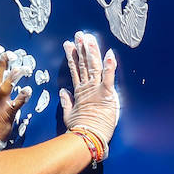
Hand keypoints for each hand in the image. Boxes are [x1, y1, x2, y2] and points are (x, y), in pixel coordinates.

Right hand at [58, 32, 119, 146]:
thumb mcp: (70, 114)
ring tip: (89, 38)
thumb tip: (63, 91)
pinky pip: (109, 77)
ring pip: (93, 66)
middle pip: (84, 63)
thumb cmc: (79, 130)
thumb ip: (67, 101)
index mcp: (79, 92)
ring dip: (92, 51)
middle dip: (82, 48)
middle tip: (80, 35)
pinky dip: (110, 65)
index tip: (69, 44)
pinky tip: (110, 53)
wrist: (86, 138)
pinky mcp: (107, 94)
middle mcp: (87, 87)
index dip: (72, 56)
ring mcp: (96, 89)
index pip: (75, 69)